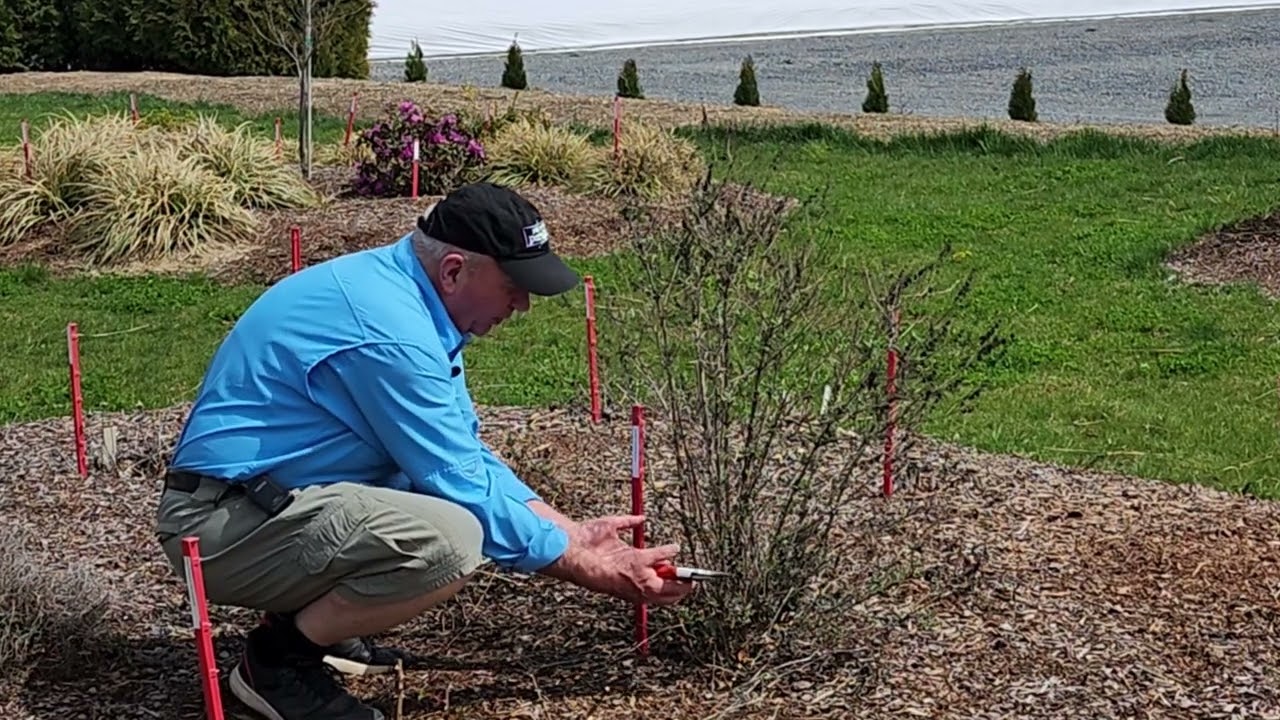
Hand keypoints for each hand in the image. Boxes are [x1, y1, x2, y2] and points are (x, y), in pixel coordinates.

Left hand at [541, 514, 695, 605]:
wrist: (570, 546)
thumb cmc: (586, 539)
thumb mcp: (612, 527)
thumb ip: (628, 522)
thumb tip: (641, 518)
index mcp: (629, 572)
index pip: (655, 584)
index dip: (670, 581)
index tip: (683, 575)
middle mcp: (632, 580)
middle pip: (663, 592)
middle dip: (680, 588)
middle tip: (693, 581)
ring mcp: (632, 579)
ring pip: (663, 590)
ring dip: (679, 583)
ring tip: (692, 580)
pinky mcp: (631, 572)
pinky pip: (655, 566)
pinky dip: (666, 558)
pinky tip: (674, 550)